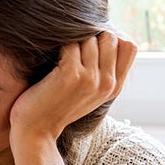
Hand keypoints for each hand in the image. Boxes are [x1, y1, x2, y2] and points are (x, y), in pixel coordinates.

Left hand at [9, 31, 136, 144]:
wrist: (35, 131)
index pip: (129, 46)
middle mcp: (107, 82)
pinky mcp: (71, 74)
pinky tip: (51, 66)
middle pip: (110, 37)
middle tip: (73, 52)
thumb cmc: (57, 106)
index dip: (111, 38)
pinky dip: (59, 49)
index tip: (92, 44)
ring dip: (73, 43)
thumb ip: (103, 70)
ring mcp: (91, 78)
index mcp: (115, 87)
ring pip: (89, 38)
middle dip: (91, 37)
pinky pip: (70, 44)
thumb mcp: (89, 92)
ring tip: (60, 62)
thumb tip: (108, 34)